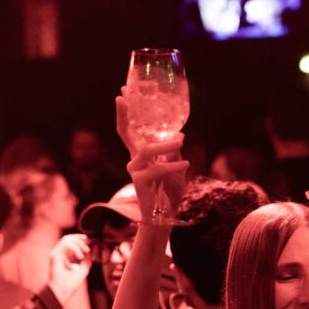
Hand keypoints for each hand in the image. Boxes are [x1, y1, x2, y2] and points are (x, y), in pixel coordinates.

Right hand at [48, 234, 91, 303]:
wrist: (64, 291)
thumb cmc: (71, 283)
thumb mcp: (84, 268)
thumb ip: (86, 259)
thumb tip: (89, 250)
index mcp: (64, 256)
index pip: (70, 241)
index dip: (79, 238)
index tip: (88, 240)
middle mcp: (59, 253)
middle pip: (68, 238)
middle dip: (79, 240)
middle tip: (87, 249)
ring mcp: (56, 254)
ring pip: (66, 239)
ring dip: (78, 244)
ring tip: (84, 253)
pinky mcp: (54, 256)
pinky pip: (65, 245)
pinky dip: (75, 248)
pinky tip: (80, 257)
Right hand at [116, 91, 188, 223]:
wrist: (165, 216)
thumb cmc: (169, 190)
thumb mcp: (175, 165)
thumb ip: (173, 150)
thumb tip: (178, 134)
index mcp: (141, 153)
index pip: (129, 129)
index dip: (125, 112)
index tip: (122, 92)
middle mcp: (134, 159)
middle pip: (125, 132)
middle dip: (124, 113)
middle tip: (123, 97)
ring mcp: (135, 170)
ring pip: (147, 149)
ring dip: (166, 143)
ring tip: (182, 140)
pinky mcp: (140, 183)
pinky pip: (157, 169)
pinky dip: (173, 165)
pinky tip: (186, 163)